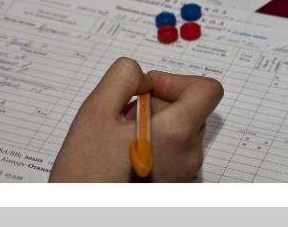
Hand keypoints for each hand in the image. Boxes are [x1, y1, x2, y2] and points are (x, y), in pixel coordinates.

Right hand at [49, 57, 222, 181]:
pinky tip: (122, 155)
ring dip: (151, 124)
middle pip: (189, 108)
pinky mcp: (175, 186)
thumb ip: (123, 76)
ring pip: (178, 130)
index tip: (147, 89)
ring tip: (118, 139)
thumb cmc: (86, 173)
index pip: (207, 89)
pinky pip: (172, 152)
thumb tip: (142, 75)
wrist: (79, 215)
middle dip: (156, 103)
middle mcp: (190, 156)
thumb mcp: (96, 110)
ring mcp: (185, 174)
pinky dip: (151, 144)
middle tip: (121, 117)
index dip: (176, 80)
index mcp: (177, 134)